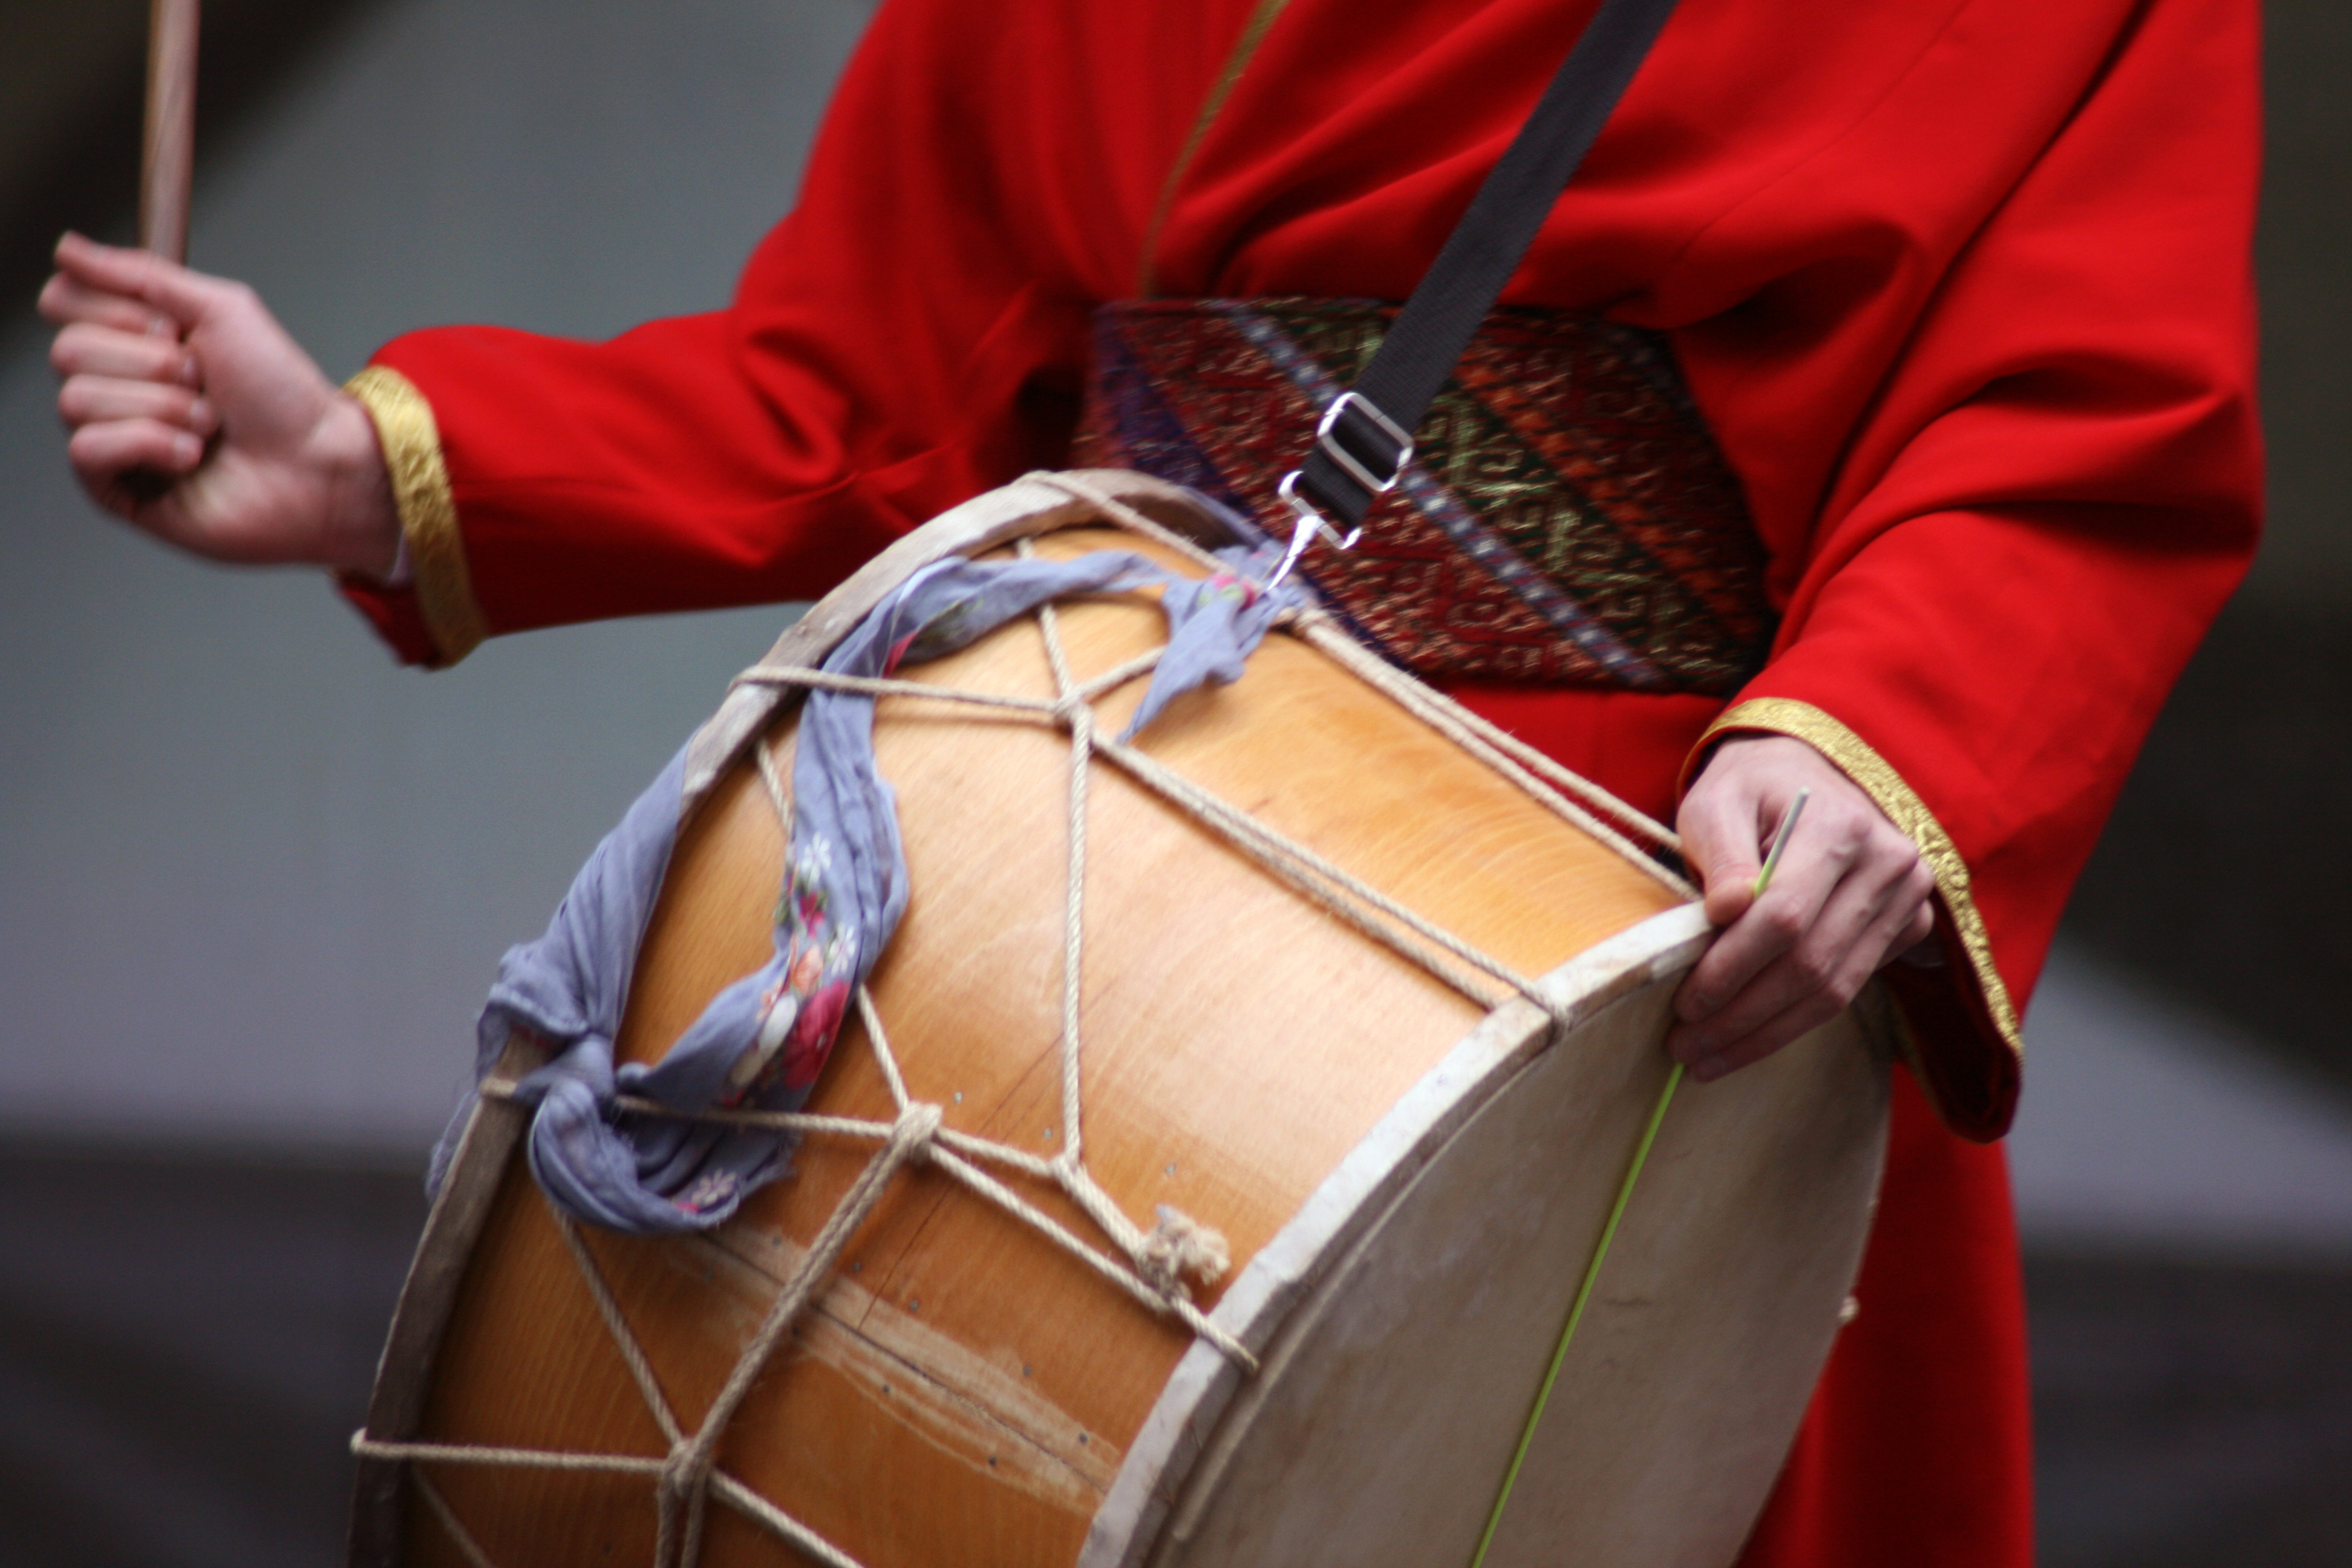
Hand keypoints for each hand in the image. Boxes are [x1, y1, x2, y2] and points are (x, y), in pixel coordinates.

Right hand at [40, 232, 399, 575]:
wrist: (318, 464)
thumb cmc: (283, 396)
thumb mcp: (221, 309)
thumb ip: (141, 273)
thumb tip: (70, 249)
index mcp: (133, 339)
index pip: (64, 301)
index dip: (116, 309)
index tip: (174, 325)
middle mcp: (117, 385)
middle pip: (68, 350)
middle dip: (151, 363)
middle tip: (202, 380)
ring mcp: (113, 437)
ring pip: (76, 400)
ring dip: (162, 407)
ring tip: (208, 424)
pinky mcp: (116, 487)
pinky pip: (86, 449)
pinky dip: (147, 445)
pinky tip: (190, 457)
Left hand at [1668, 733, 1934, 1080]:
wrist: (1807, 775)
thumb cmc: (1750, 789)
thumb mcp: (1716, 800)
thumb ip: (1720, 852)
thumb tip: (1724, 913)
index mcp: (1840, 825)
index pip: (1786, 916)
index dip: (1732, 968)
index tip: (1684, 1003)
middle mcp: (1889, 864)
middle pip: (1811, 963)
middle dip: (1742, 1015)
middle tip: (1684, 1047)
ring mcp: (1907, 899)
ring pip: (1834, 990)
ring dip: (1766, 1034)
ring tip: (1707, 1058)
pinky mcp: (1907, 927)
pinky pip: (1849, 989)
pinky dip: (1795, 1022)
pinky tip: (1748, 1039)